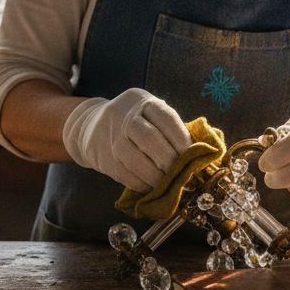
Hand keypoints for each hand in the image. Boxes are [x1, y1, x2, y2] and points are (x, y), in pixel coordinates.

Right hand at [62, 88, 192, 192]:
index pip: (165, 117)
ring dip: (157, 177)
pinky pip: (126, 175)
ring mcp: (112, 139)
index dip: (181, 138)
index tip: (193, 155)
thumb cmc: (133, 122)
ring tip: (170, 184)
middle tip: (183, 173)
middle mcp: (124, 117)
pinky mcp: (104, 159)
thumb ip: (169, 127)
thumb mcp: (148, 112)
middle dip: (170, 160)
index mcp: (142, 101)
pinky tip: (154, 187)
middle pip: (150, 139)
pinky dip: (143, 184)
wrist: (90, 126)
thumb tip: (199, 152)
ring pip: (136, 160)